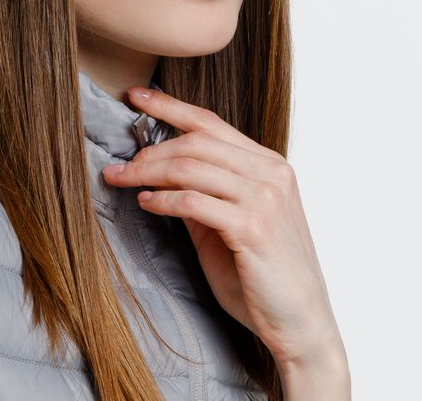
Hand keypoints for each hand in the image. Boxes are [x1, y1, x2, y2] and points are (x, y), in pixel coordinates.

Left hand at [101, 87, 345, 372]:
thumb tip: (159, 173)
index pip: (211, 123)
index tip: (137, 97)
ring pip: (191, 166)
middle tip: (119, 164)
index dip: (170, 105)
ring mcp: (264, 197)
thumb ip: (203, 194)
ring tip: (121, 179)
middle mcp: (270, 173)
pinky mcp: (253, 226)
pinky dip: (163, 199)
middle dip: (150, 149)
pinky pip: (194, 201)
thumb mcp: (229, 225)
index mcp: (269, 164)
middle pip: (196, 142)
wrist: (301, 325)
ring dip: (148, 171)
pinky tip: (146, 203)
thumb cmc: (263, 277)